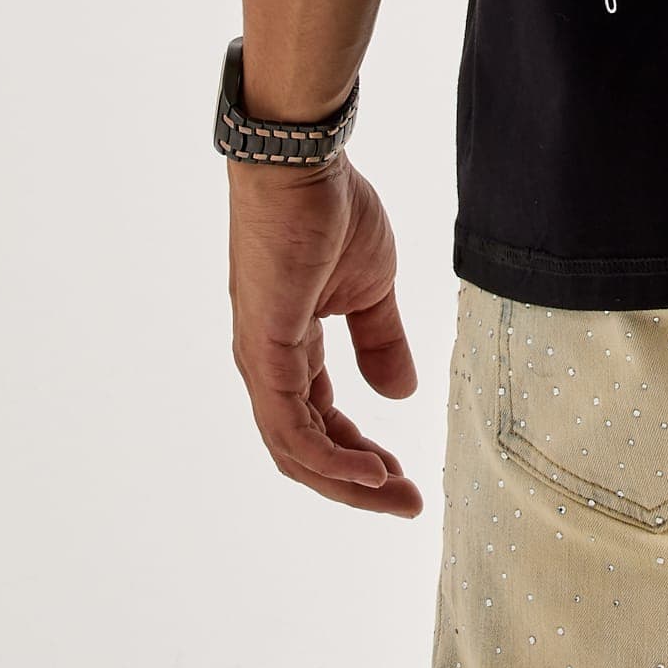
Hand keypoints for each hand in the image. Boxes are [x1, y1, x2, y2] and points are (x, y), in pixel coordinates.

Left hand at [228, 156, 425, 514]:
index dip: (360, 455)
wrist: (303, 164)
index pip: (320, 422)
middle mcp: (267, 365)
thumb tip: (400, 393)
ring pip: (295, 449)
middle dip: (356, 483)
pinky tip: (368, 470)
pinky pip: (292, 426)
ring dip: (346, 480)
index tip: (404, 478)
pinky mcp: (264, 351)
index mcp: (291, 348)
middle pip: (305, 449)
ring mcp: (260, 361)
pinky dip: (330, 456)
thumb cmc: (331, 209)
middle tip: (407, 502)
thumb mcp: (372, 284)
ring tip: (395, 494)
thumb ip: (380, 339)